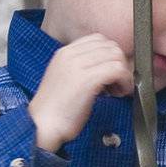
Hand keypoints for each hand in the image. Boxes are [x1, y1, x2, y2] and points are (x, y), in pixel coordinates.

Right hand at [28, 34, 134, 150]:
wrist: (41, 126)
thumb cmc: (53, 112)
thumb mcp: (63, 81)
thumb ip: (79, 69)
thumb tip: (103, 68)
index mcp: (64, 53)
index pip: (98, 39)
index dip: (110, 55)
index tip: (110, 72)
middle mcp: (71, 55)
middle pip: (110, 45)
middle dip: (119, 63)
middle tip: (117, 83)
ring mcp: (79, 66)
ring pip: (116, 56)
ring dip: (123, 73)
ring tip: (117, 90)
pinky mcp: (87, 79)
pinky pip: (117, 70)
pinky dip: (124, 81)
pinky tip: (119, 94)